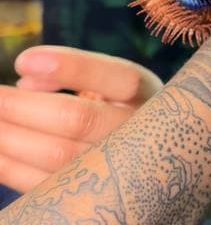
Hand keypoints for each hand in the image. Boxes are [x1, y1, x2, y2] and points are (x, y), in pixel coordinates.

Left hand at [0, 46, 162, 192]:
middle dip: (24, 107)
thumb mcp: (111, 82)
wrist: (142, 149)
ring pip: (60, 158)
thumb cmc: (117, 105)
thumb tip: (25, 81)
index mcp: (147, 96)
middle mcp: (140, 132)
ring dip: (12, 138)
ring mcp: (120, 169)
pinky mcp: (95, 198)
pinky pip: (48, 187)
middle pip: (79, 120)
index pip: (119, 79)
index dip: (71, 67)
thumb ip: (77, 73)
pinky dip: (13, 168)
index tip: (22, 61)